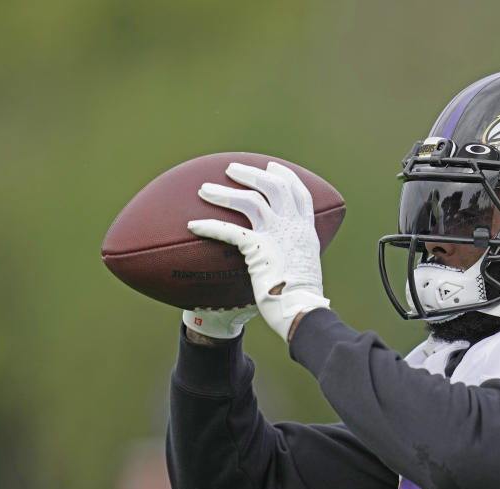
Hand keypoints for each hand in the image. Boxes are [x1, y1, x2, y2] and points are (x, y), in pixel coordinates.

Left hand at [187, 162, 329, 341]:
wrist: (302, 311)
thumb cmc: (301, 300)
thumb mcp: (304, 270)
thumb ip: (293, 257)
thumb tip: (281, 261)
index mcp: (307, 232)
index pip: (300, 194)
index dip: (286, 176)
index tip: (273, 166)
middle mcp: (294, 228)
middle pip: (274, 187)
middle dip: (251, 174)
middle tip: (231, 169)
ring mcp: (278, 236)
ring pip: (250, 200)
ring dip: (225, 192)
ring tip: (204, 189)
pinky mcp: (259, 249)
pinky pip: (230, 231)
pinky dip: (210, 226)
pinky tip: (193, 225)